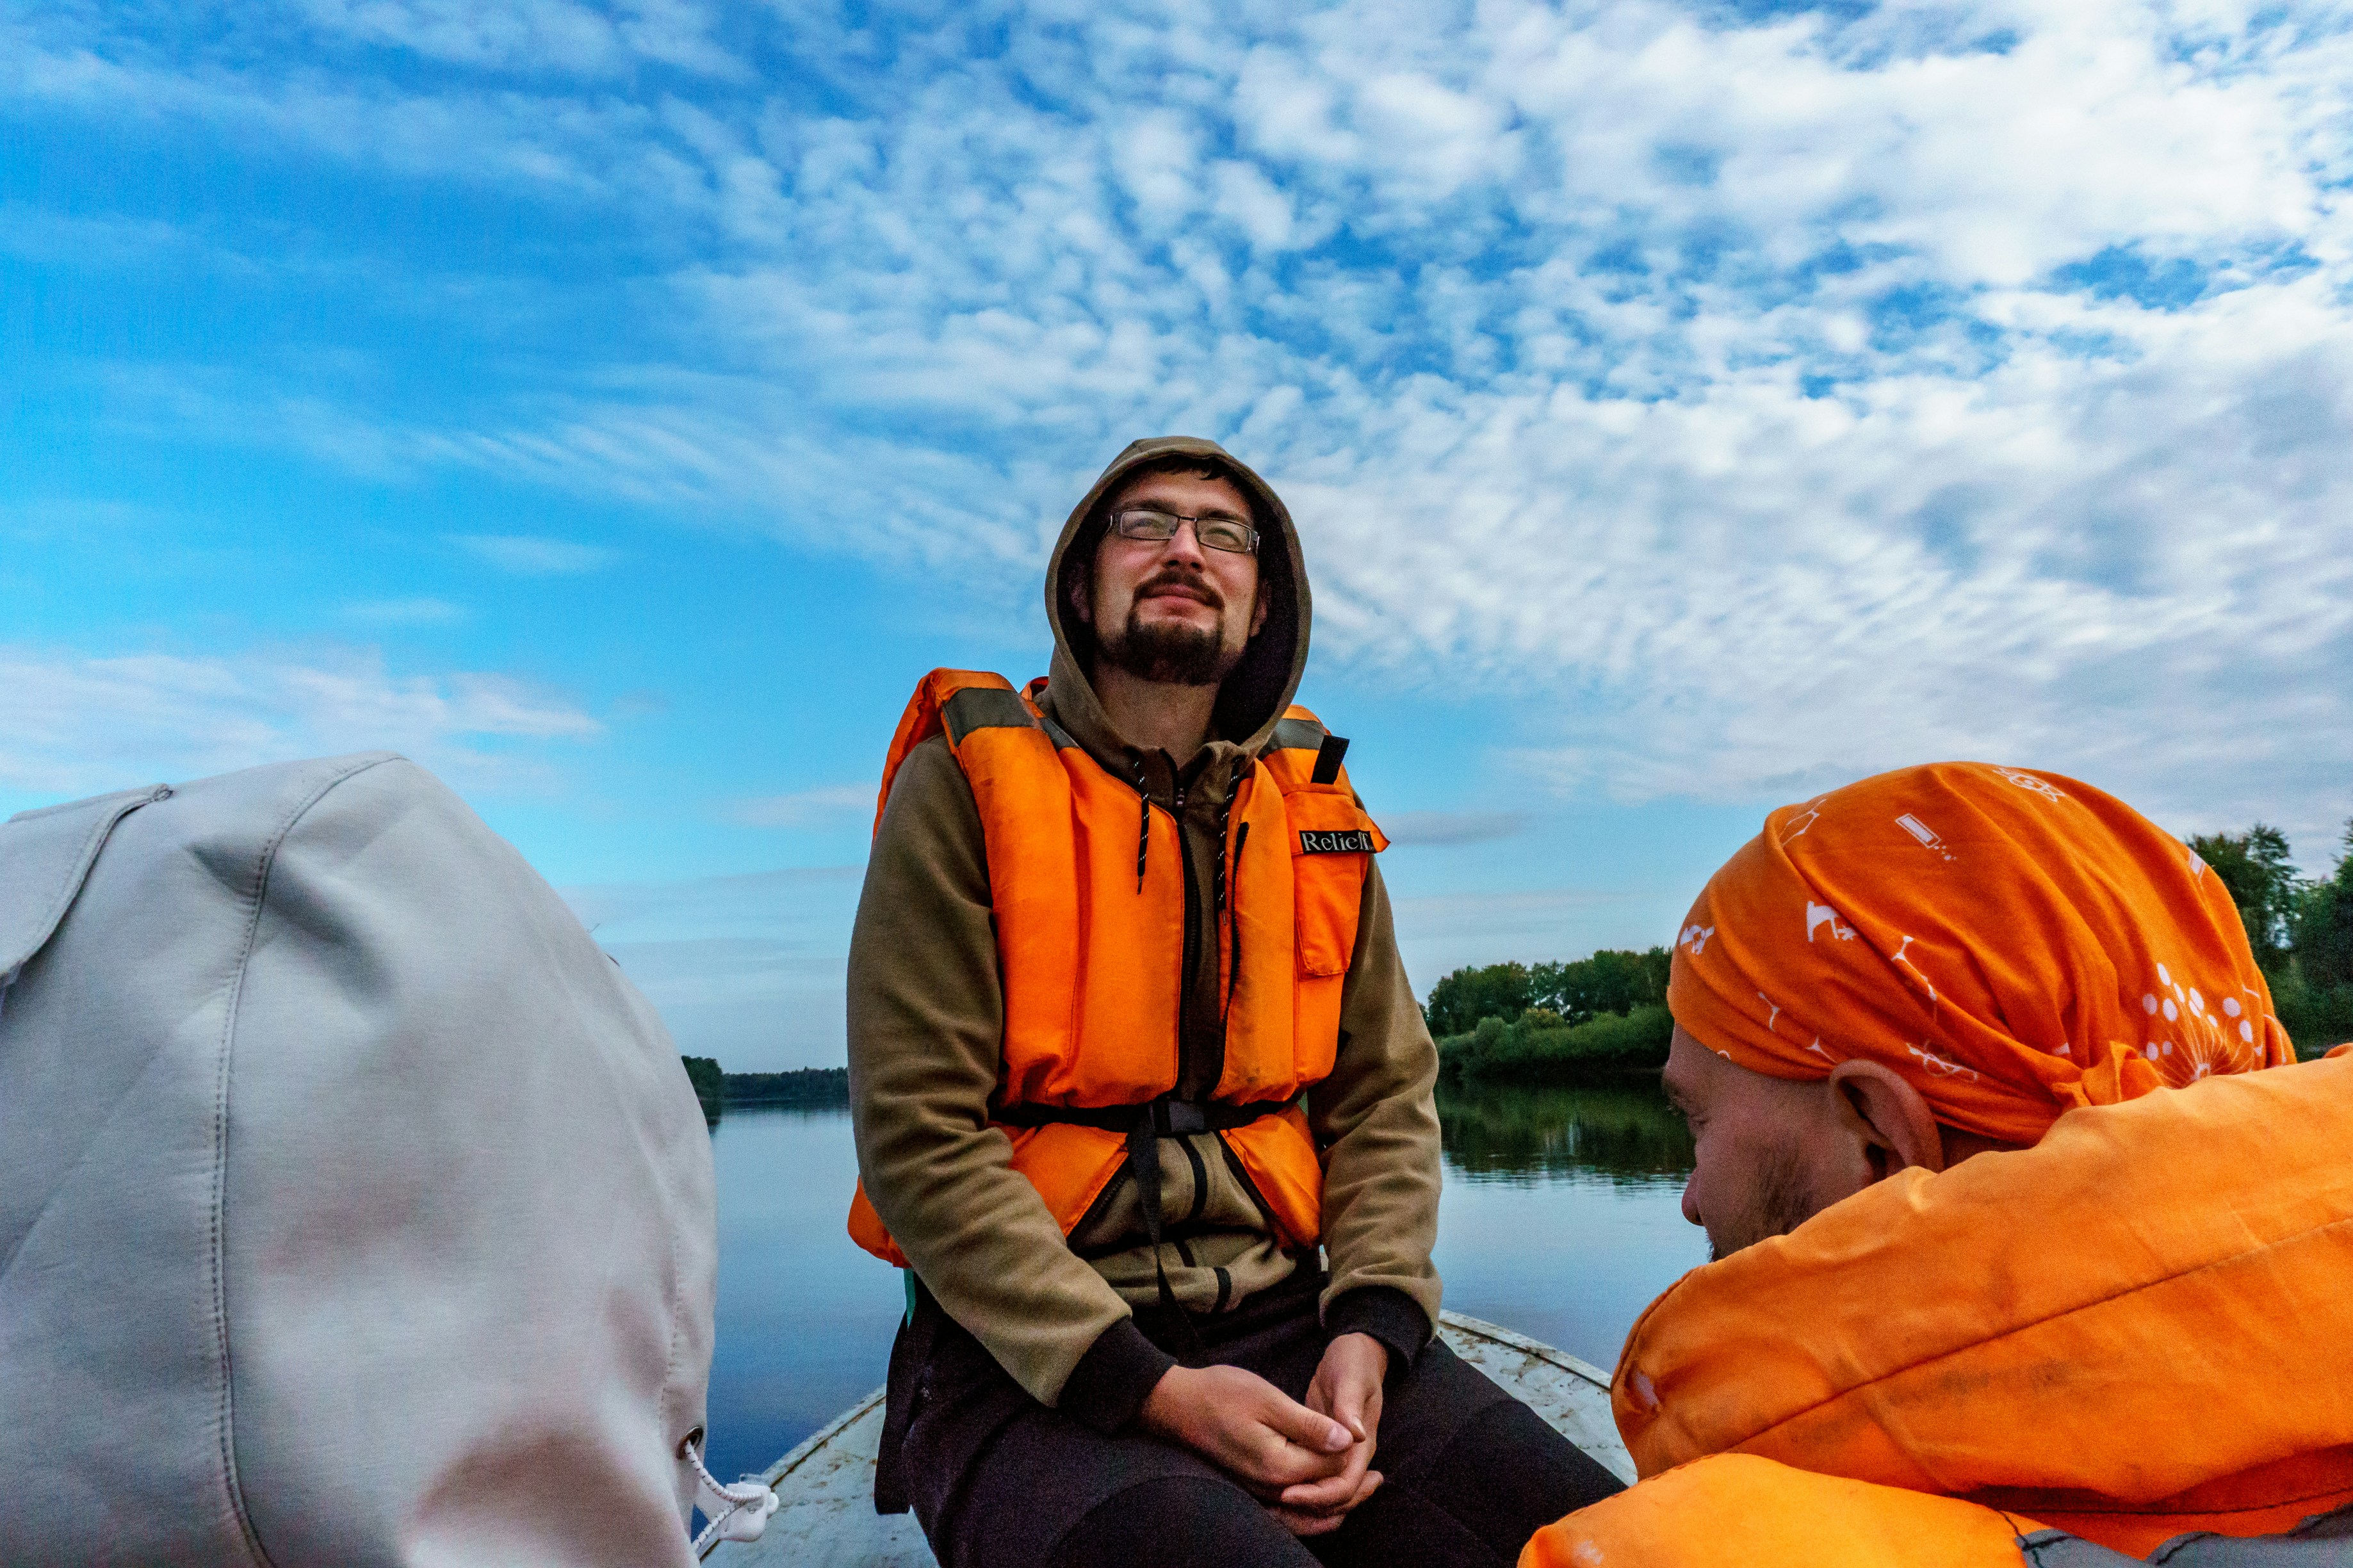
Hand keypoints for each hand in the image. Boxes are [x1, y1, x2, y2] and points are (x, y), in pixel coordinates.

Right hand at [1137, 1363, 1355, 1498]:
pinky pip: (1289, 1514)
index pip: (1331, 1468)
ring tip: (1361, 1489)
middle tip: (1379, 1478)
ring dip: (1337, 1503)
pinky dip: (1312, 1511)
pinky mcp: (1251, 1488)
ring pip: (1308, 1511)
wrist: (1176, 1404)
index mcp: (1279, 1466)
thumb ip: (1310, 1425)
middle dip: (1353, 1490)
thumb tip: (1348, 1441)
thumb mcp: (1269, 1400)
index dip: (1353, 1455)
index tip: (1366, 1440)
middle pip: (1324, 1498)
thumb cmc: (1221, 1394)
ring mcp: (1258, 1492)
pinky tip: (1323, 1500)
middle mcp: (1270, 1488)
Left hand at [1270, 1332, 1387, 1535]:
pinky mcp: (1320, 1450)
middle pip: (1335, 1501)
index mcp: (1363, 1446)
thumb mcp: (1351, 1378)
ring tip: (1268, 1510)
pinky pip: (1313, 1481)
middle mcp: (1353, 1458)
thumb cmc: (1354, 1363)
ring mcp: (1338, 1456)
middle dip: (1306, 1509)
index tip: (1286, 1493)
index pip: (1344, 1486)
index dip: (1317, 1495)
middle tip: (1270, 1509)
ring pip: (1324, 1496)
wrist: (1356, 1356)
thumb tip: (1354, 1435)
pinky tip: (1271, 1493)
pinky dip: (1297, 1491)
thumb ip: (1349, 1405)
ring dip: (1300, 1507)